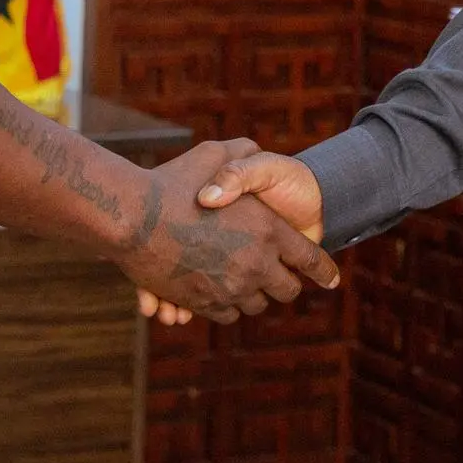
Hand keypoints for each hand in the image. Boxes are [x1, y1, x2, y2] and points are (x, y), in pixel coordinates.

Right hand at [136, 148, 324, 326]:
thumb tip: (256, 149)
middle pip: (287, 290)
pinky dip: (228, 306)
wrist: (130, 217)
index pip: (311, 259)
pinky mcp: (203, 303)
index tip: (332, 280)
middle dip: (285, 284)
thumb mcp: (213, 154)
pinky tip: (222, 291)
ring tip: (247, 282)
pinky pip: (228, 314)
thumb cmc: (170, 182)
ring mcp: (230, 287)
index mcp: (269, 229)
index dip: (324, 271)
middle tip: (280, 277)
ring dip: (255, 294)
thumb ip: (241, 155)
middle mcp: (256, 263)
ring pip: (256, 305)